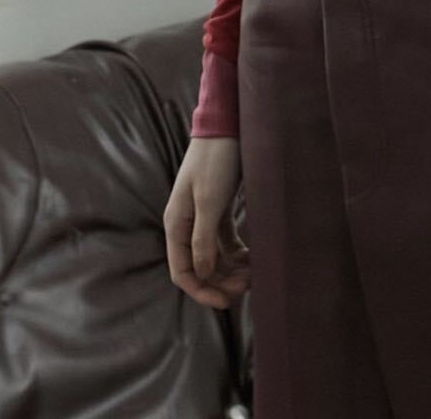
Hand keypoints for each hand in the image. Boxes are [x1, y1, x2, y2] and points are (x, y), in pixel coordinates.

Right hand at [163, 136, 250, 308]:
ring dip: (230, 268)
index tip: (225, 302)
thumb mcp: (209, 201)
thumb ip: (203, 239)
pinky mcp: (219, 207)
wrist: (227, 126)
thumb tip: (201, 275)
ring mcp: (202, 216)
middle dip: (221, 281)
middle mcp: (186, 223)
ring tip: (253, 274)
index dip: (202, 290)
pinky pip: (225, 239)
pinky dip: (237, 251)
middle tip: (247, 287)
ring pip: (214, 254)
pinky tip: (252, 257)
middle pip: (200, 266)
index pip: (182, 271)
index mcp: (176, 224)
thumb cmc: (216, 161)